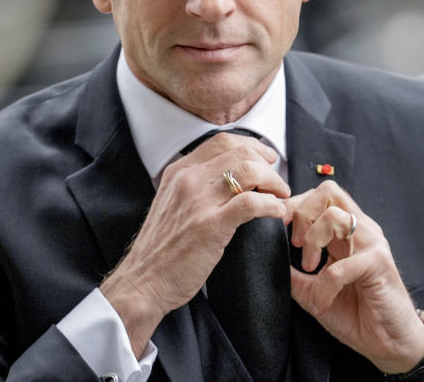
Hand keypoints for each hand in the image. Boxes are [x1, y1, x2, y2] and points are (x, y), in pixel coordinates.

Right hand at [100, 133, 288, 355]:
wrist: (143, 281)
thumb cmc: (161, 249)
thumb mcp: (172, 203)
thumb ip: (196, 185)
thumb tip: (232, 177)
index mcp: (178, 171)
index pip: (222, 141)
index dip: (252, 146)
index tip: (266, 158)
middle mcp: (188, 180)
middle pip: (240, 152)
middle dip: (268, 164)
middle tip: (277, 181)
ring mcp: (199, 201)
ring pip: (249, 171)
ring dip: (274, 182)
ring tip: (280, 196)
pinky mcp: (211, 225)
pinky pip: (252, 203)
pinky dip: (272, 205)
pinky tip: (276, 212)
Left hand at [284, 181, 423, 373]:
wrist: (390, 343)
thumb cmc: (357, 315)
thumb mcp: (315, 292)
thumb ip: (296, 274)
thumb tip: (271, 260)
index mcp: (346, 234)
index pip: (321, 196)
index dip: (296, 205)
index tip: (281, 228)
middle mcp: (361, 231)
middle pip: (329, 191)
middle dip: (303, 213)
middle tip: (296, 244)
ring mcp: (372, 244)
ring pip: (335, 216)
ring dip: (313, 242)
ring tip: (310, 269)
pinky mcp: (379, 263)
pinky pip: (342, 264)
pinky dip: (325, 284)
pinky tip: (324, 300)